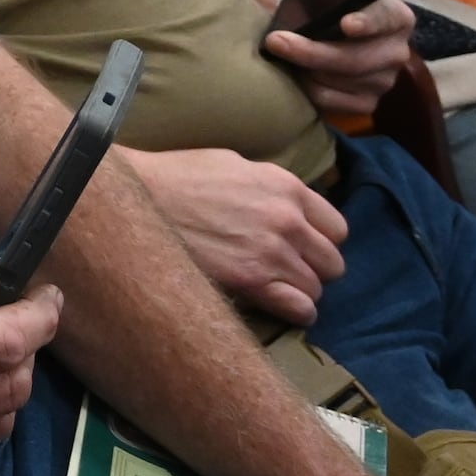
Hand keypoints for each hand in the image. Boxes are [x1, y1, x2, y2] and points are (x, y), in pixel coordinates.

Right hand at [117, 146, 346, 322]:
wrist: (139, 198)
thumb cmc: (178, 177)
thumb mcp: (232, 164)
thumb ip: (268, 186)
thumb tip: (284, 204)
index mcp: (285, 187)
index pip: (337, 228)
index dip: (321, 241)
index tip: (304, 248)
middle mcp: (288, 220)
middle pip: (332, 262)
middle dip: (313, 268)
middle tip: (287, 270)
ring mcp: (272, 253)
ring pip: (317, 288)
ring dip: (299, 290)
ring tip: (275, 288)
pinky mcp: (252, 281)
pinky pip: (301, 309)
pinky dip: (295, 311)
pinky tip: (278, 305)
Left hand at [264, 0, 424, 116]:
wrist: (300, 24)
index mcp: (397, 16)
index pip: (388, 21)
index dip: (368, 23)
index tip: (345, 22)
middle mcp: (397, 52)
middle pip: (361, 60)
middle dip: (315, 52)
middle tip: (278, 41)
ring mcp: (383, 81)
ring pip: (346, 83)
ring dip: (309, 70)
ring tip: (287, 53)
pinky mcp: (366, 104)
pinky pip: (339, 105)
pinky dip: (314, 92)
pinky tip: (300, 77)